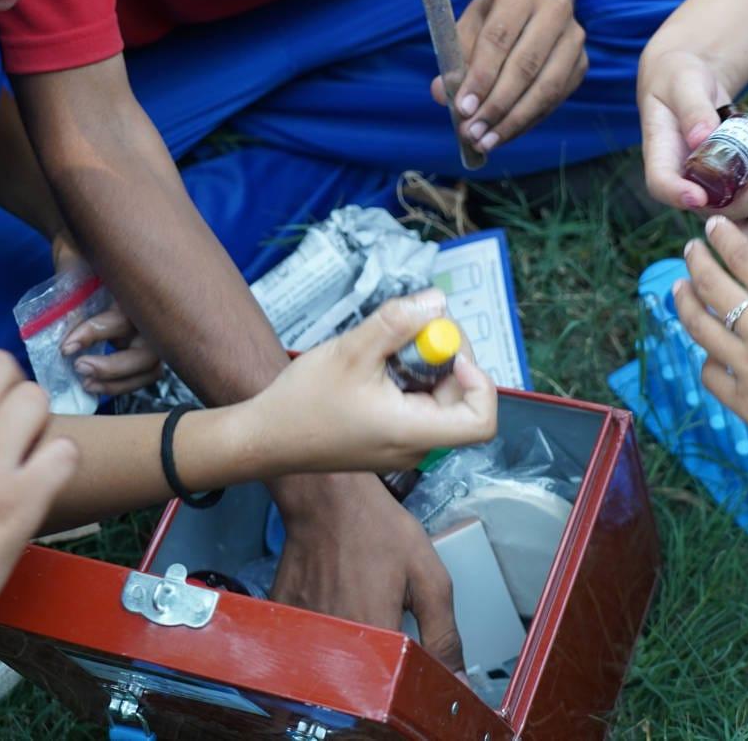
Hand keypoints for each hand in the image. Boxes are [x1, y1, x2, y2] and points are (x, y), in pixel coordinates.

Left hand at [51, 229, 163, 394]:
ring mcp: (148, 326)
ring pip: (150, 366)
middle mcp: (150, 309)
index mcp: (139, 285)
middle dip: (114, 367)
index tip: (66, 346)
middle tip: (80, 367)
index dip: (96, 334)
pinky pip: (142, 372)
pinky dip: (121, 384)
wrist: (85, 244)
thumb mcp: (74, 268)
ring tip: (86, 382)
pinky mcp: (138, 341)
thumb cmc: (79, 252)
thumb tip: (66, 333)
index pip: (124, 319)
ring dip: (119, 382)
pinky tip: (93, 385)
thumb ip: (72, 296)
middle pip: (149, 352)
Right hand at [247, 290, 497, 473]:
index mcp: (413, 433)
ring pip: (440, 401)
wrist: (265, 438)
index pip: (481, 420)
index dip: (478, 379)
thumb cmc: (304, 401)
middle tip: (416, 329)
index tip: (446, 349)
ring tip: (391, 346)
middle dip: (448, 358)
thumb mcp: (352, 350)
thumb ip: (398, 323)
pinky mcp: (391, 440)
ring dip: (427, 366)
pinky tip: (381, 364)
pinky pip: (419, 407)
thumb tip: (437, 301)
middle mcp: (417, 447)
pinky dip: (411, 380)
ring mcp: (404, 447)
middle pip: (461, 401)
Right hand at [271, 474, 464, 669]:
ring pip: (333, 665)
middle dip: (380, 668)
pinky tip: (333, 602)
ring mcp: (305, 630)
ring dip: (350, 652)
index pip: (397, 689)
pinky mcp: (285, 618)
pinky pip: (306, 644)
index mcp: (376, 634)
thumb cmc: (378, 529)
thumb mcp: (428, 576)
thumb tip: (459, 683)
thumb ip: (444, 634)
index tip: (417, 666)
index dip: (411, 685)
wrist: (327, 498)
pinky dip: (322, 635)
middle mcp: (336, 640)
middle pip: (362, 683)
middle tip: (383, 622)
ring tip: (357, 606)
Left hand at [430, 0, 585, 153]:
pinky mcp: (581, 64)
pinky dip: (527, 122)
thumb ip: (455, 57)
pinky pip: (554, 100)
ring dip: (513, 121)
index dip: (480, 78)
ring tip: (486, 142)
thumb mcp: (471, 22)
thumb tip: (442, 94)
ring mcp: (574, 39)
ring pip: (546, 88)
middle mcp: (555, 11)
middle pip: (525, 67)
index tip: (462, 109)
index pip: (499, 39)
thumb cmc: (497, 12)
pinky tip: (504, 134)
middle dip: (496, 106)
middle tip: (472, 133)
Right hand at [637, 48, 747, 236]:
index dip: (679, 196)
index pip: (663, 186)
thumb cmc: (680, 79)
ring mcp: (715, 193)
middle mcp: (688, 184)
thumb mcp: (683, 82)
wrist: (693, 85)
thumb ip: (693, 108)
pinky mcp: (738, 191)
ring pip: (744, 221)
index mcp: (663, 158)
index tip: (698, 196)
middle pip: (717, 211)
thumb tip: (703, 136)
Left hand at [675, 216, 747, 468]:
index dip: (725, 238)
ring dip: (684, 301)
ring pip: (699, 325)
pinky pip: (709, 373)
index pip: (747, 259)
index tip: (715, 228)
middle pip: (712, 285)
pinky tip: (708, 351)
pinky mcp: (743, 401)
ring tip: (679, 288)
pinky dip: (706, 359)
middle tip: (691, 250)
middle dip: (696, 260)